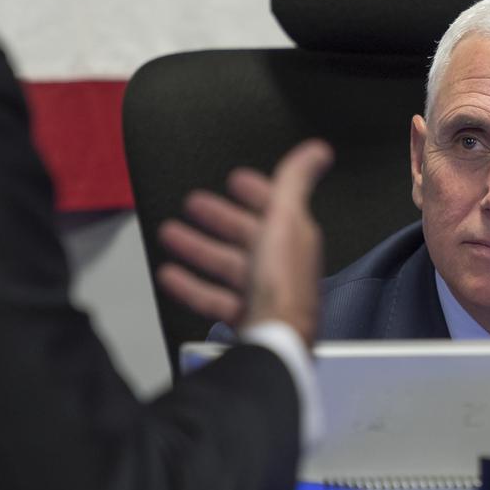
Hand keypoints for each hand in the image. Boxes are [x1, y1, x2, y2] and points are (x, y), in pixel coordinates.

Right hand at [156, 139, 332, 346]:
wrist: (274, 339)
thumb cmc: (283, 286)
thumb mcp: (286, 220)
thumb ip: (295, 183)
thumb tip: (318, 150)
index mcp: (294, 238)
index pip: (276, 206)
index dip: (256, 190)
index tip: (237, 179)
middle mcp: (280, 265)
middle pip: (246, 235)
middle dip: (219, 217)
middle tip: (195, 204)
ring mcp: (262, 292)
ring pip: (225, 264)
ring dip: (198, 247)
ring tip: (172, 234)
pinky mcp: (245, 316)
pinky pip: (213, 297)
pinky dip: (191, 285)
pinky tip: (171, 276)